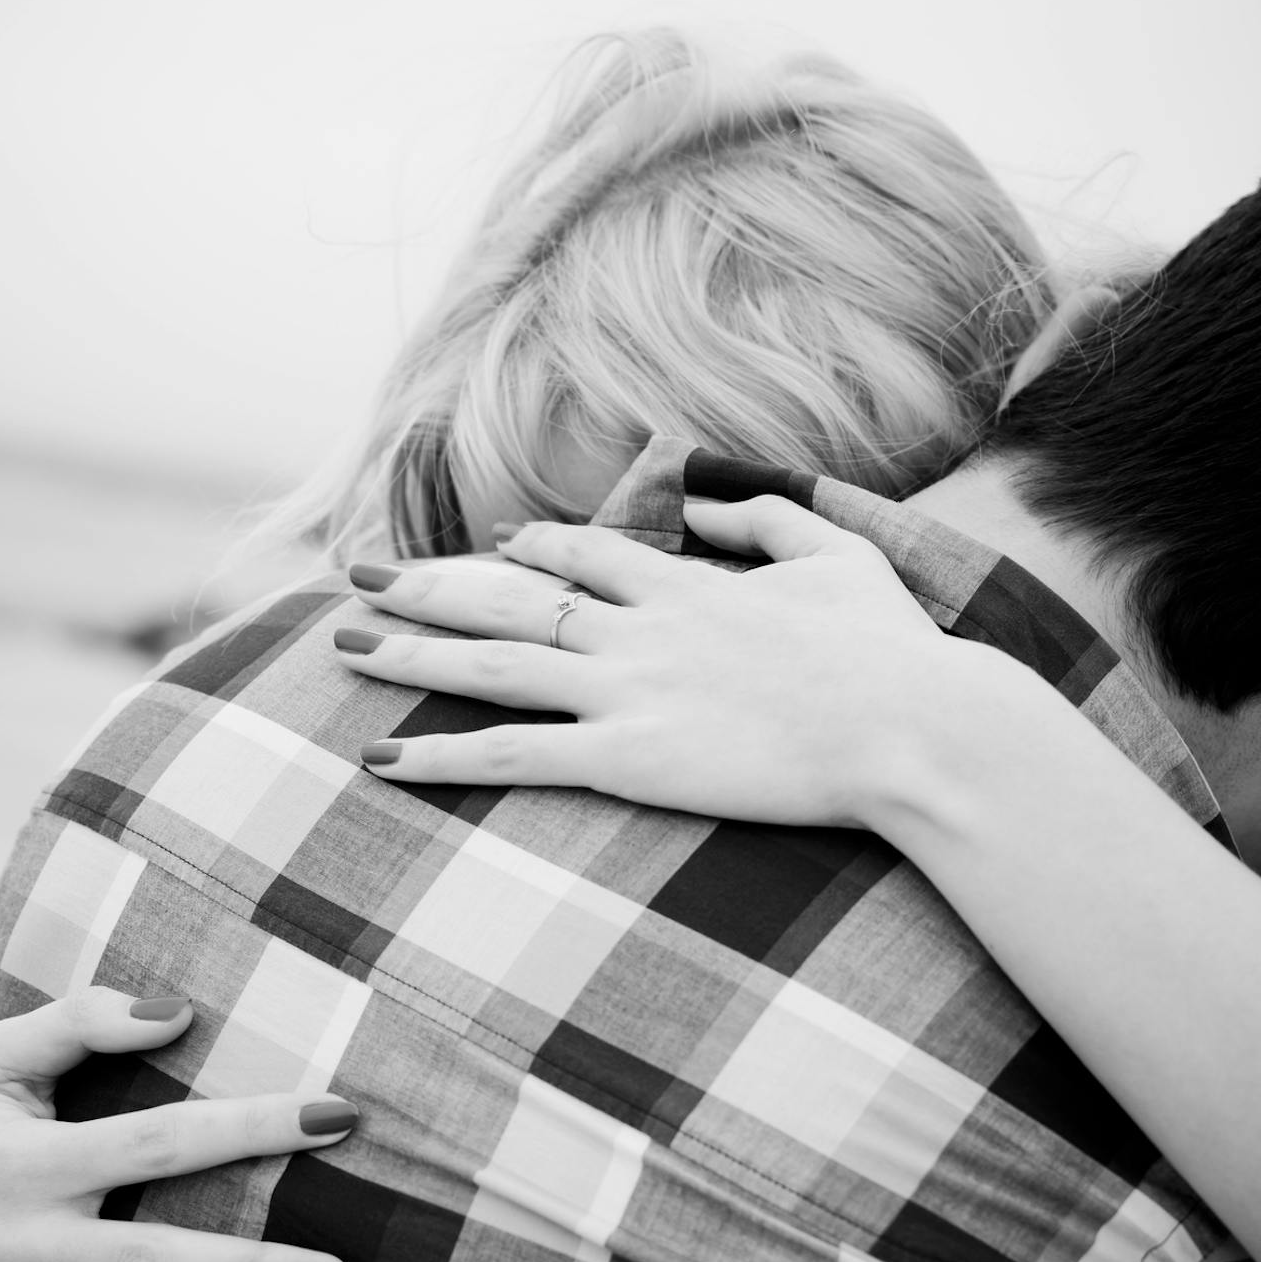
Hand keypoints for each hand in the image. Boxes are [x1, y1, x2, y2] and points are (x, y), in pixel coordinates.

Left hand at [335, 498, 999, 824]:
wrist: (917, 727)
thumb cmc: (890, 653)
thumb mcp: (838, 555)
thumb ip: (764, 519)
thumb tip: (702, 501)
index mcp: (686, 583)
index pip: (581, 551)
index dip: (528, 550)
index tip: (491, 553)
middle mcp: (639, 628)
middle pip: (510, 596)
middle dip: (430, 585)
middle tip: (362, 579)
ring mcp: (628, 691)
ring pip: (494, 664)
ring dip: (413, 655)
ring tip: (343, 650)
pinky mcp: (631, 758)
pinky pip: (514, 755)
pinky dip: (441, 756)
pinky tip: (379, 760)